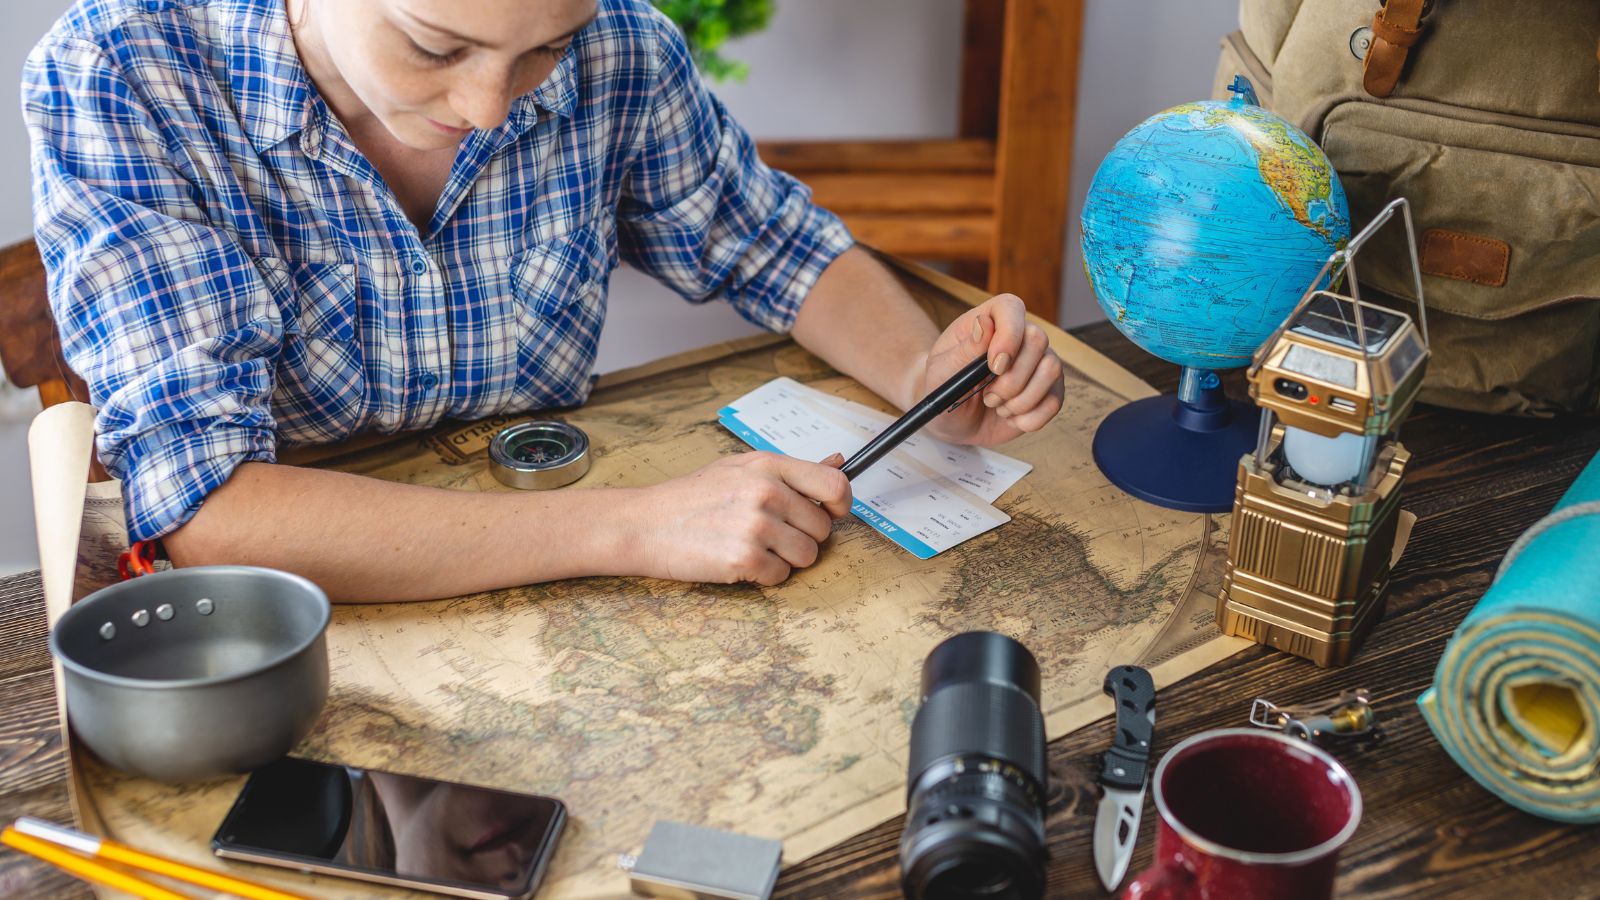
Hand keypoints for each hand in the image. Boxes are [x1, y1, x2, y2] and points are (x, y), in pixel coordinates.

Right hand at [627, 451, 851, 585]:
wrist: (644, 523)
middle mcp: (767, 492)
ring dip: (785, 558)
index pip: (835, 485)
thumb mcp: (741, 469)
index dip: (840, 505)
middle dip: (802, 536)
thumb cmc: (692, 497)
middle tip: (769, 533)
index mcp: (769, 465)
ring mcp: (756, 526)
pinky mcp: (744, 559)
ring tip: (753, 546)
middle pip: (823, 529)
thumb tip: (840, 461)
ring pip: (807, 556)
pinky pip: (782, 576)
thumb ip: (792, 470)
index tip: (830, 513)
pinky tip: (739, 560)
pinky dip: (765, 575)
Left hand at [919, 294, 1064, 445]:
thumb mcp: (941, 371)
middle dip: (1011, 379)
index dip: (1009, 335)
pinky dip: (1029, 418)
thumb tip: (984, 324)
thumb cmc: (944, 388)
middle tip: (988, 396)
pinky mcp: (1049, 390)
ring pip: (1051, 370)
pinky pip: (1054, 401)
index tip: (994, 366)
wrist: (953, 420)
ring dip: (1020, 400)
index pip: (1012, 308)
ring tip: (996, 406)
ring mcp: (1038, 363)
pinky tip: (1010, 417)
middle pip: (1038, 340)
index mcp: (990, 322)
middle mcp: (1020, 337)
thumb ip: (964, 350)